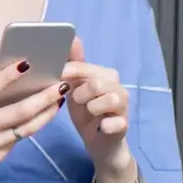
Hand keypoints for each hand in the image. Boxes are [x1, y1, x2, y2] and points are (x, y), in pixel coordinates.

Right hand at [0, 58, 67, 182]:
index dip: (9, 76)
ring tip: (58, 100)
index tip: (27, 63)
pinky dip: (31, 126)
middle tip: (61, 85)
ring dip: (46, 113)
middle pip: (20, 111)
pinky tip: (41, 116)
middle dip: (44, 97)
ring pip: (27, 128)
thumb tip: (12, 83)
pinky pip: (18, 139)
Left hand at [60, 38, 134, 172]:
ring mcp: (123, 108)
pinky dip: (107, 124)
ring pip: (111, 98)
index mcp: (106, 76)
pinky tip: (101, 126)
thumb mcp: (75, 88)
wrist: (100, 143)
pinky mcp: (124, 126)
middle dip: (82, 91)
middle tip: (76, 99)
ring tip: (89, 112)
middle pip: (98, 82)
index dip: (71, 72)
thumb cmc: (86, 112)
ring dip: (93, 106)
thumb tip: (72, 38)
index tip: (58, 77)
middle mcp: (119, 88)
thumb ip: (73, 65)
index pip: (87, 68)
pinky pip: (117, 122)